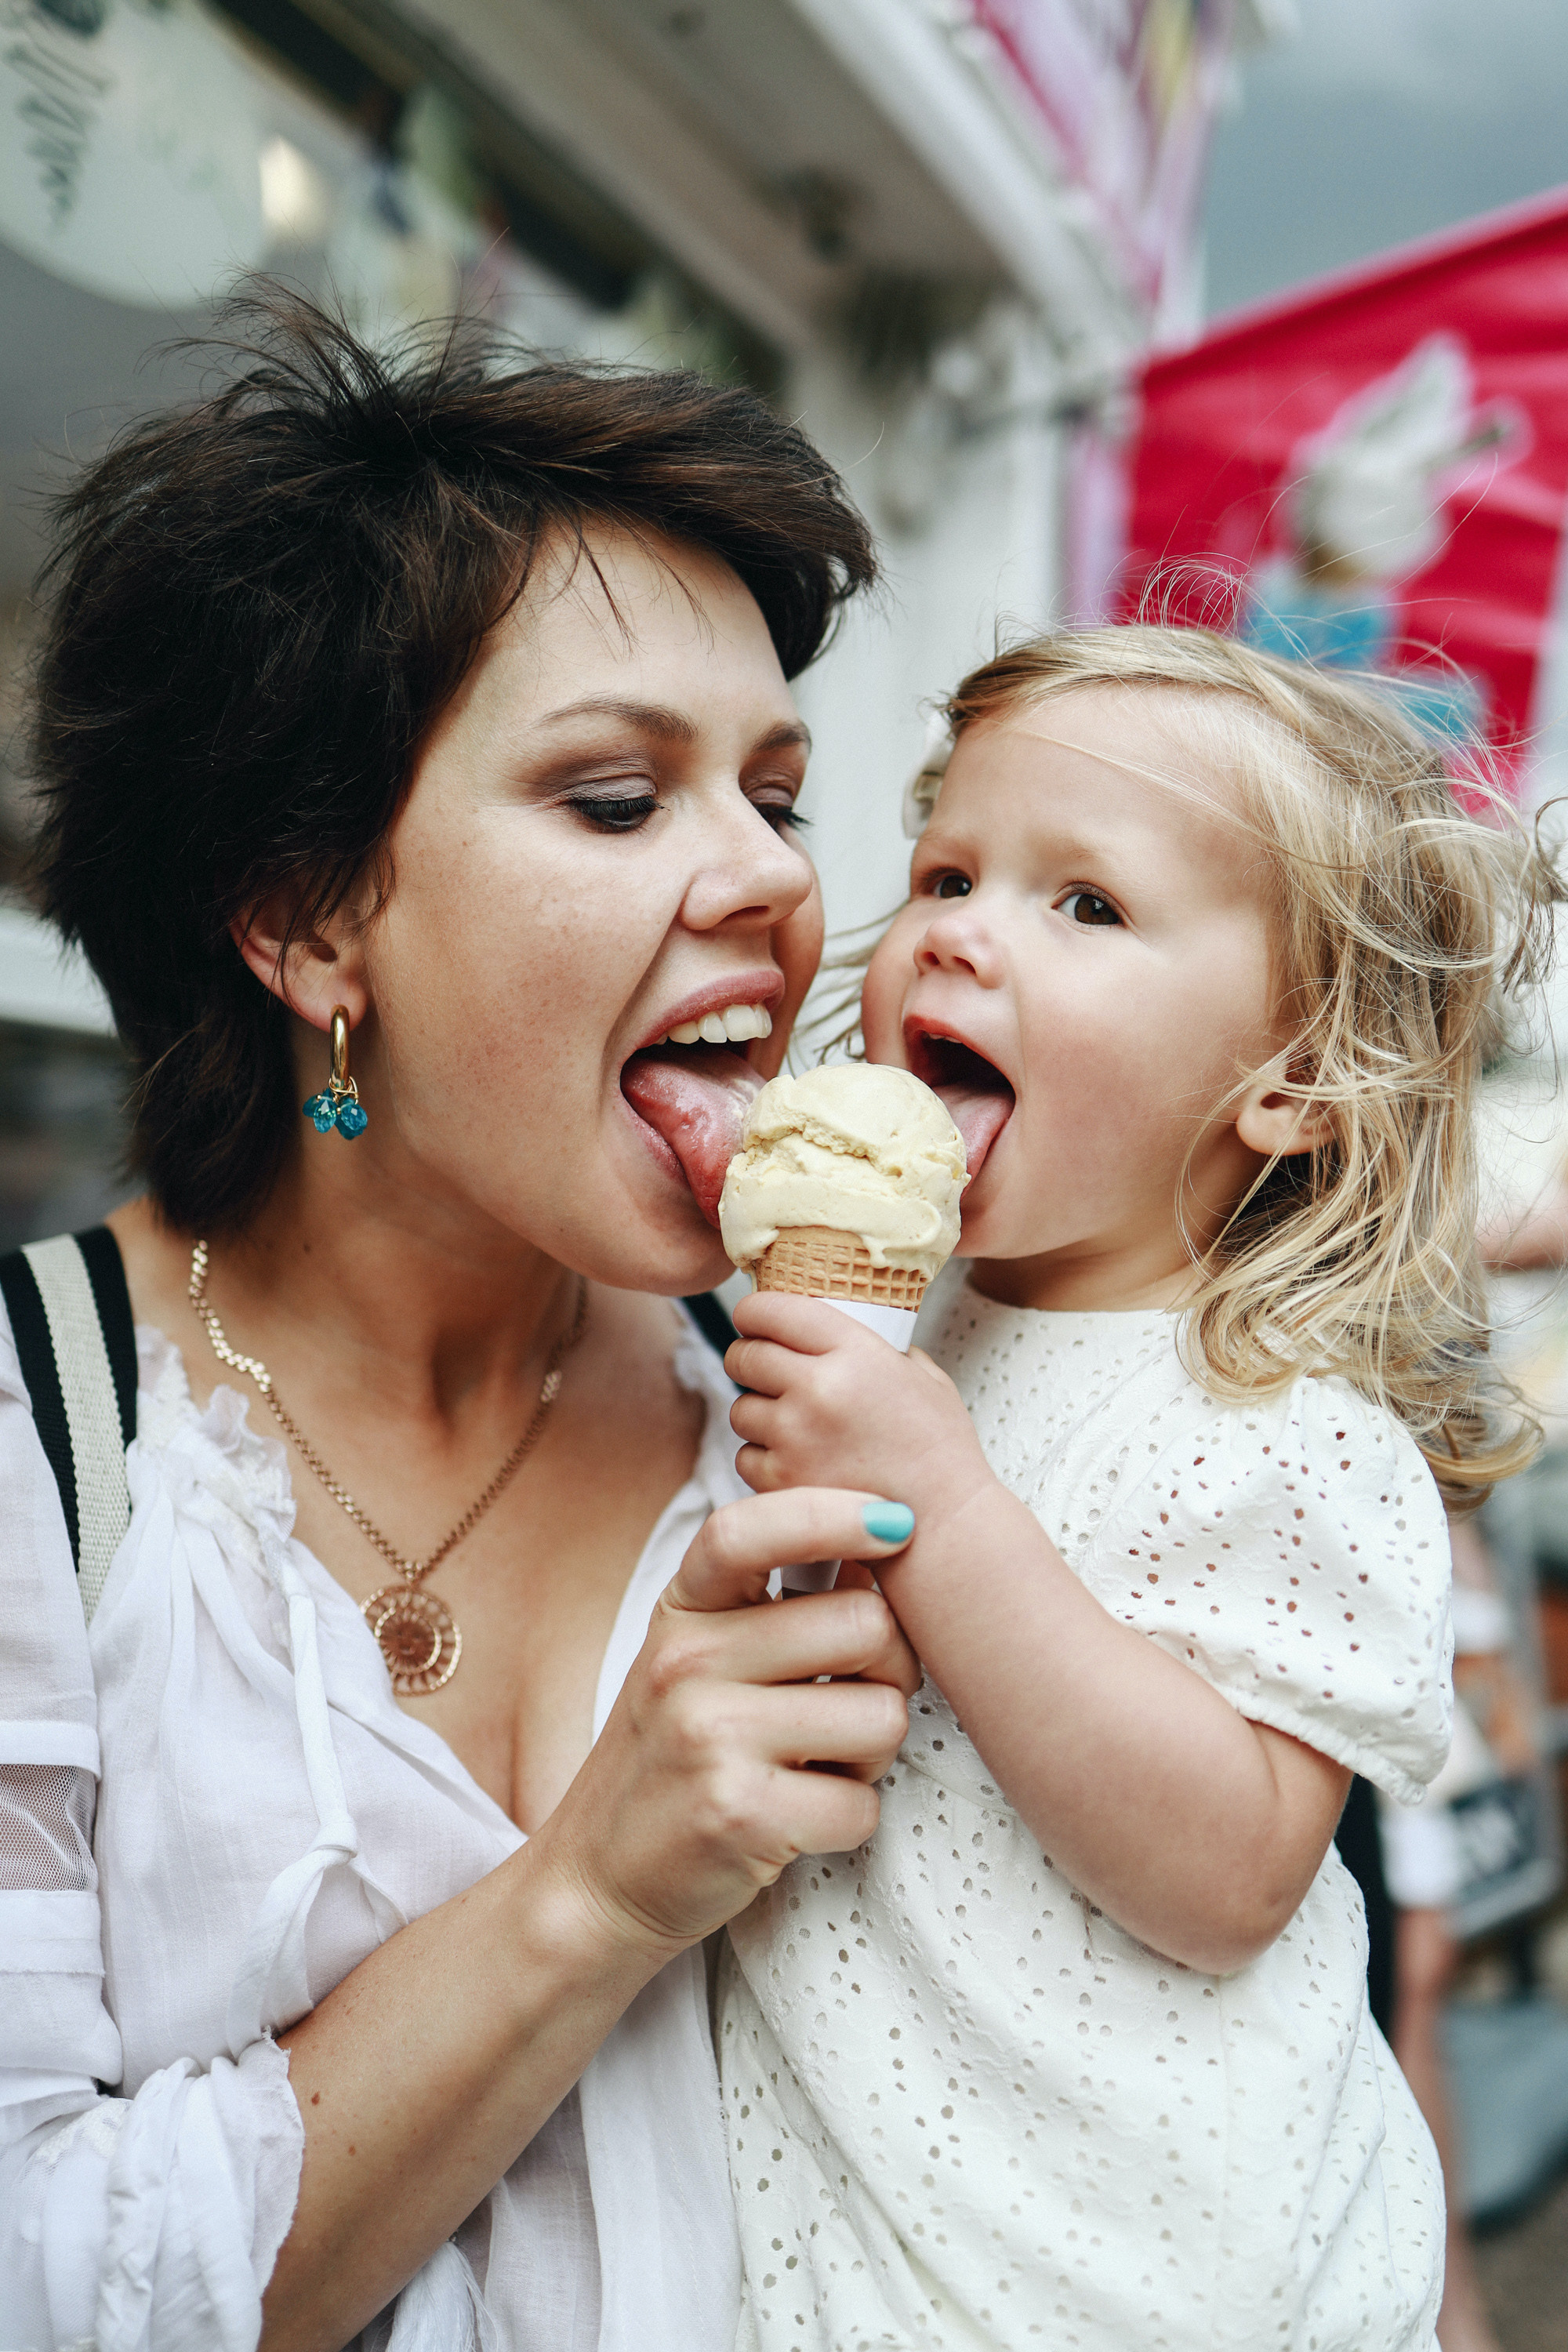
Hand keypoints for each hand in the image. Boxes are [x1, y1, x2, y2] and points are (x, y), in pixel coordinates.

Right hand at [543, 1486, 920, 1957]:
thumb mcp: (695, 1659)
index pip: (752, 1529)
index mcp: (682, 1612)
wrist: (595, 1881)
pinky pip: (862, 1803)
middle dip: (888, 1673)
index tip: (896, 1520)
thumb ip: (770, 1605)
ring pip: (882, 1716)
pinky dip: (847, 1820)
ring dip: (871, 1754)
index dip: (835, 1511)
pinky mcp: (738, 1814)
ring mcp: (709, 1736)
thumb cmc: (671, 1762)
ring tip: (815, 1766)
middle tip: (847, 1704)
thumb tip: (887, 1537)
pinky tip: (798, 1820)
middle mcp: (687, 1662)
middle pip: (867, 1626)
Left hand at [725, 1290, 996, 1535]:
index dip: (754, 1313)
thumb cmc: (941, 1453)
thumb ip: (884, 1351)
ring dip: (758, 1413)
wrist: (944, 1524)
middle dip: (748, 1360)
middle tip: (763, 1370)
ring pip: (740, 1409)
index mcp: (853, 1351)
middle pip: (744, 1356)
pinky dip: (764, 1460)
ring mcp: (795, 1436)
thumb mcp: (925, 1379)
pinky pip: (746, 1458)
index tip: (754, 1321)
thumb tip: (851, 1339)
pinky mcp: (781, 1482)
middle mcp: (817, 1387)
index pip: (773, 1310)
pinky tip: (799, 1465)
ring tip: (795, 1426)